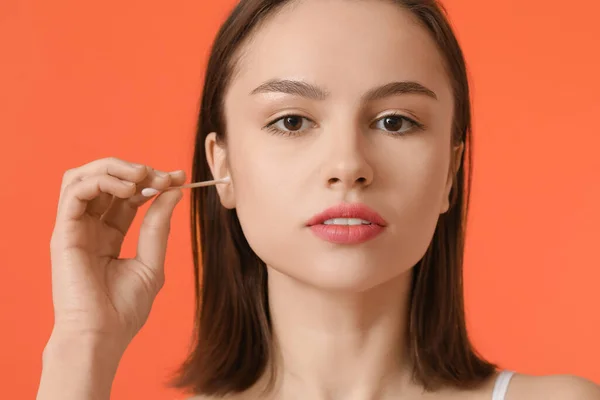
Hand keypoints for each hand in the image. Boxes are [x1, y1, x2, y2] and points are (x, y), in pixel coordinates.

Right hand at [48, 157, 185, 350]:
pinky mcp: (63, 232)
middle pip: (106, 180)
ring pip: (83, 176)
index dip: (153, 181)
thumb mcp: (151, 262)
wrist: (102, 336)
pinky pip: (74, 191)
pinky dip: (101, 180)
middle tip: (164, 176)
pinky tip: (128, 189)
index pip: (128, 195)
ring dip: (115, 168)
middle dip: (137, 171)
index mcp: (109, 234)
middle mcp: (89, 227)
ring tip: (143, 176)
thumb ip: (158, 226)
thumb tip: (174, 191)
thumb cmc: (123, 308)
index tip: (180, 178)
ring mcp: (74, 228)